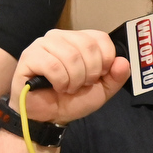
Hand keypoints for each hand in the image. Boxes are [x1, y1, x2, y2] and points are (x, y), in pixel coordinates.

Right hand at [10, 28, 130, 124]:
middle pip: (88, 46)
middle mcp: (60, 36)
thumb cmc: (73, 99)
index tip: (98, 76)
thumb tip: (123, 61)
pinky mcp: (29, 57)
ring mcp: (42, 44)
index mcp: (79, 39)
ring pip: (71, 56)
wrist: (49, 116)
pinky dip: (60, 81)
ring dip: (74, 79)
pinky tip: (57, 87)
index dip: (105, 60)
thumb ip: (117, 76)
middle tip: (81, 85)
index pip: (101, 38)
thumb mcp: (102, 89)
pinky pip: (53, 65)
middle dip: (90, 73)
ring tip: (68, 88)